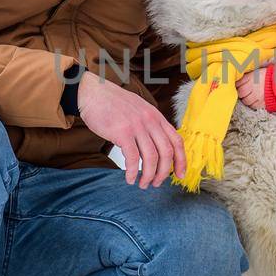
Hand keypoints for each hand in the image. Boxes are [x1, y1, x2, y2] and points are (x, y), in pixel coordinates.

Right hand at [76, 72, 186, 187]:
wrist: (93, 92)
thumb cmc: (113, 103)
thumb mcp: (140, 109)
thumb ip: (150, 125)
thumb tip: (157, 147)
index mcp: (156, 117)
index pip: (176, 141)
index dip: (181, 160)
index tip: (180, 174)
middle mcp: (150, 121)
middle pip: (166, 152)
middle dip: (163, 172)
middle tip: (157, 183)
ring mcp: (137, 126)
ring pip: (151, 158)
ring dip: (149, 176)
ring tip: (143, 184)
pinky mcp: (122, 132)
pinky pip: (133, 158)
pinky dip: (133, 172)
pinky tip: (129, 178)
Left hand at [235, 65, 268, 110]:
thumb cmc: (268, 76)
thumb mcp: (257, 71)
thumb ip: (248, 75)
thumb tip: (239, 78)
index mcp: (252, 77)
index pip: (239, 83)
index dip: (238, 85)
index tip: (239, 86)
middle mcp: (253, 86)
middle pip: (241, 93)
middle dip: (241, 93)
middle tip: (243, 92)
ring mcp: (258, 95)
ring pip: (246, 101)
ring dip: (246, 99)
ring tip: (249, 97)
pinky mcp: (262, 102)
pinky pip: (253, 106)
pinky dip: (252, 104)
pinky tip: (255, 100)